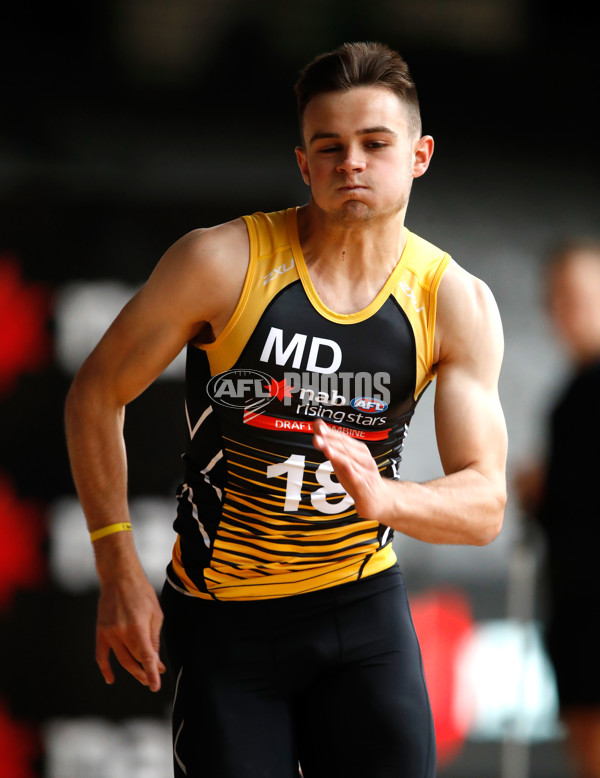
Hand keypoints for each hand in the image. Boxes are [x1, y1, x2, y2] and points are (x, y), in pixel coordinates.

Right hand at [95, 571, 165, 691]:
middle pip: (134, 660)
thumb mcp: (156, 613)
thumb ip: (154, 638)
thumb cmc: (142, 593)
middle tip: (154, 677)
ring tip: (143, 678)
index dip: (151, 672)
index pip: (145, 656)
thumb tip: (154, 660)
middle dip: (145, 671)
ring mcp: (109, 632)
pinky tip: (110, 679)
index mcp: (137, 626)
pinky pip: (101, 655)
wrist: (119, 577)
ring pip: (121, 660)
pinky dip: (105, 668)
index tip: (156, 685)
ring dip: (132, 671)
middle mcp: (121, 632)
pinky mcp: (100, 631)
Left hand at [312, 419, 393, 523]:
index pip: (343, 438)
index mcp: (360, 451)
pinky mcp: (363, 482)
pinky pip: (353, 472)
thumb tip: (318, 430)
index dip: (330, 431)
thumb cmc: (360, 479)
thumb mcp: (344, 463)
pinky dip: (343, 464)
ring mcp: (364, 470)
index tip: (317, 426)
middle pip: (345, 446)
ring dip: (334, 450)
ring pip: (348, 457)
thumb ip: (332, 448)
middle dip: (330, 439)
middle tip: (317, 434)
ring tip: (322, 444)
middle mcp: (363, 458)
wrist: (379, 499)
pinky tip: (333, 459)